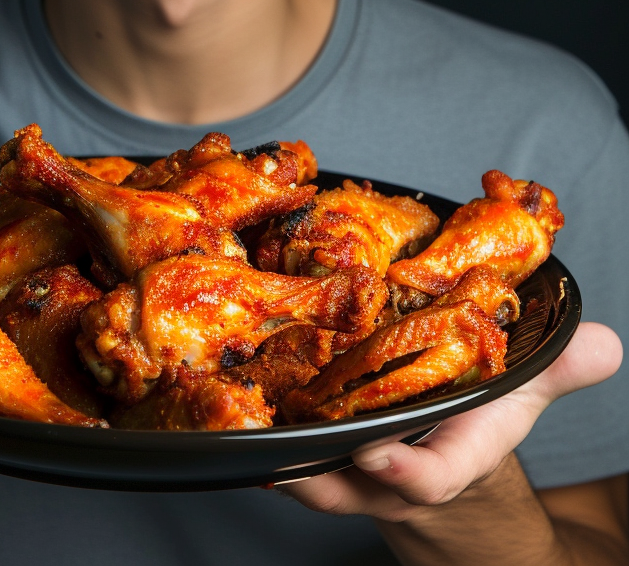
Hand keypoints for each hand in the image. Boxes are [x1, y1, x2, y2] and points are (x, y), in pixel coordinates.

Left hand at [279, 321, 622, 520]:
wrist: (447, 444)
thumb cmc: (480, 412)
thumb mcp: (522, 389)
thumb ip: (557, 366)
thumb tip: (605, 342)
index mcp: (450, 457)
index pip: (433, 480)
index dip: (407, 475)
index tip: (379, 456)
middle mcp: (396, 470)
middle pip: (357, 485)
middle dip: (323, 474)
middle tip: (288, 458)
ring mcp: (354, 464)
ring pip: (314, 471)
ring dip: (282, 455)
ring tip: (247, 430)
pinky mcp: (323, 444)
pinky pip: (291, 445)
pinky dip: (267, 432)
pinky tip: (237, 406)